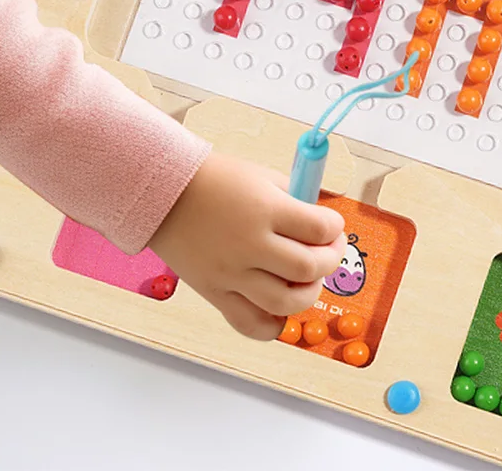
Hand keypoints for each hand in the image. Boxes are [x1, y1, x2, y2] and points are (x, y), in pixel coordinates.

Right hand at [149, 152, 345, 339]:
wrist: (165, 193)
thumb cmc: (215, 179)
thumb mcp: (261, 176)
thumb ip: (294, 199)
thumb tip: (322, 223)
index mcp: (266, 209)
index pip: (320, 228)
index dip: (336, 228)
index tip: (332, 226)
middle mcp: (250, 244)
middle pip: (310, 267)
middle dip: (330, 260)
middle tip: (328, 251)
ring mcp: (231, 273)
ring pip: (286, 302)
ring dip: (308, 293)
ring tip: (306, 279)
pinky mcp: (214, 293)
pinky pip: (250, 324)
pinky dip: (273, 324)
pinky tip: (281, 309)